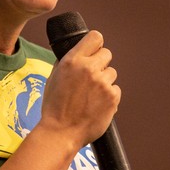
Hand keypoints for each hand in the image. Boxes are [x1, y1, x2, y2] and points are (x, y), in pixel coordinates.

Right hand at [40, 30, 120, 149]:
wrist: (60, 132)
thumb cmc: (54, 107)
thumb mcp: (53, 78)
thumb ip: (66, 62)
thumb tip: (76, 53)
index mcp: (72, 61)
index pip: (95, 37)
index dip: (95, 45)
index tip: (94, 52)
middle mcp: (89, 69)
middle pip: (107, 53)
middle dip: (101, 64)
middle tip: (92, 78)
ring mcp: (102, 83)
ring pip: (112, 73)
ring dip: (104, 81)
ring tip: (91, 95)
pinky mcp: (112, 97)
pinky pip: (115, 89)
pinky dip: (109, 96)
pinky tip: (96, 105)